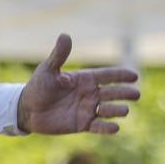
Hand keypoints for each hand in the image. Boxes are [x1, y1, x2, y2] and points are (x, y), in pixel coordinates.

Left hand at [16, 34, 139, 135]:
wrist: (27, 109)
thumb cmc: (38, 87)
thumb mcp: (48, 70)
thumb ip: (59, 55)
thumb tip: (65, 35)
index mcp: (85, 79)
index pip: (107, 76)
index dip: (120, 76)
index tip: (134, 76)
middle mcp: (89, 94)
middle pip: (112, 93)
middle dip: (124, 93)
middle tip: (136, 94)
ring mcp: (87, 109)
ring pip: (107, 110)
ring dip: (117, 110)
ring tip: (125, 110)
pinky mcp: (82, 124)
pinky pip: (98, 126)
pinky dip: (106, 128)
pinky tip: (115, 128)